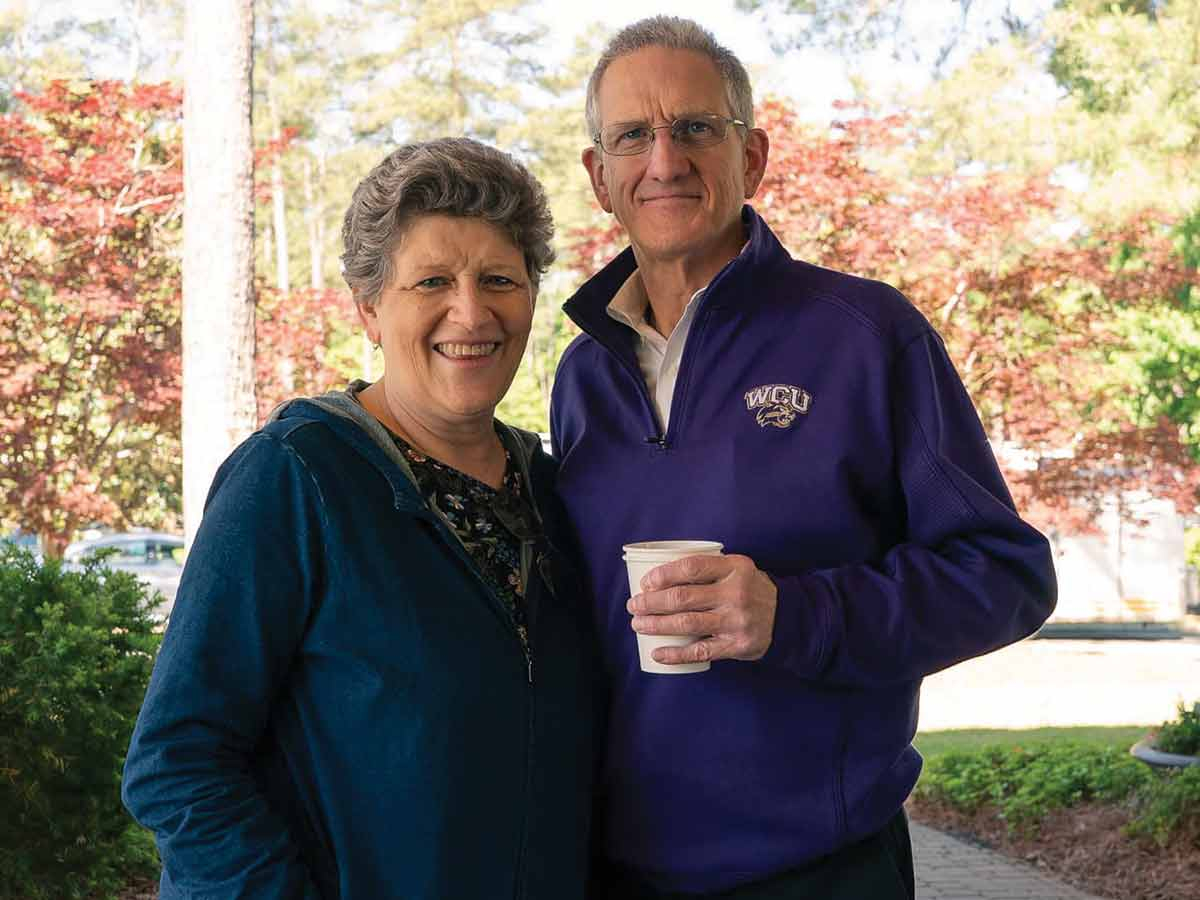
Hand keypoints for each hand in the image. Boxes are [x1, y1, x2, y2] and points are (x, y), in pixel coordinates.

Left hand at [627, 554, 777, 664]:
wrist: (787, 617)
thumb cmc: (750, 589)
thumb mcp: (737, 568)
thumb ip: (708, 568)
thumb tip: (659, 576)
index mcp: (734, 568)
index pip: (691, 567)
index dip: (663, 574)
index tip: (646, 582)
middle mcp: (736, 593)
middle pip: (683, 597)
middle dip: (651, 602)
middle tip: (634, 605)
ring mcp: (736, 621)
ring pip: (687, 623)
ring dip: (656, 625)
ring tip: (637, 624)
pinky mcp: (736, 645)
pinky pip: (700, 651)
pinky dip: (676, 653)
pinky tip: (657, 652)